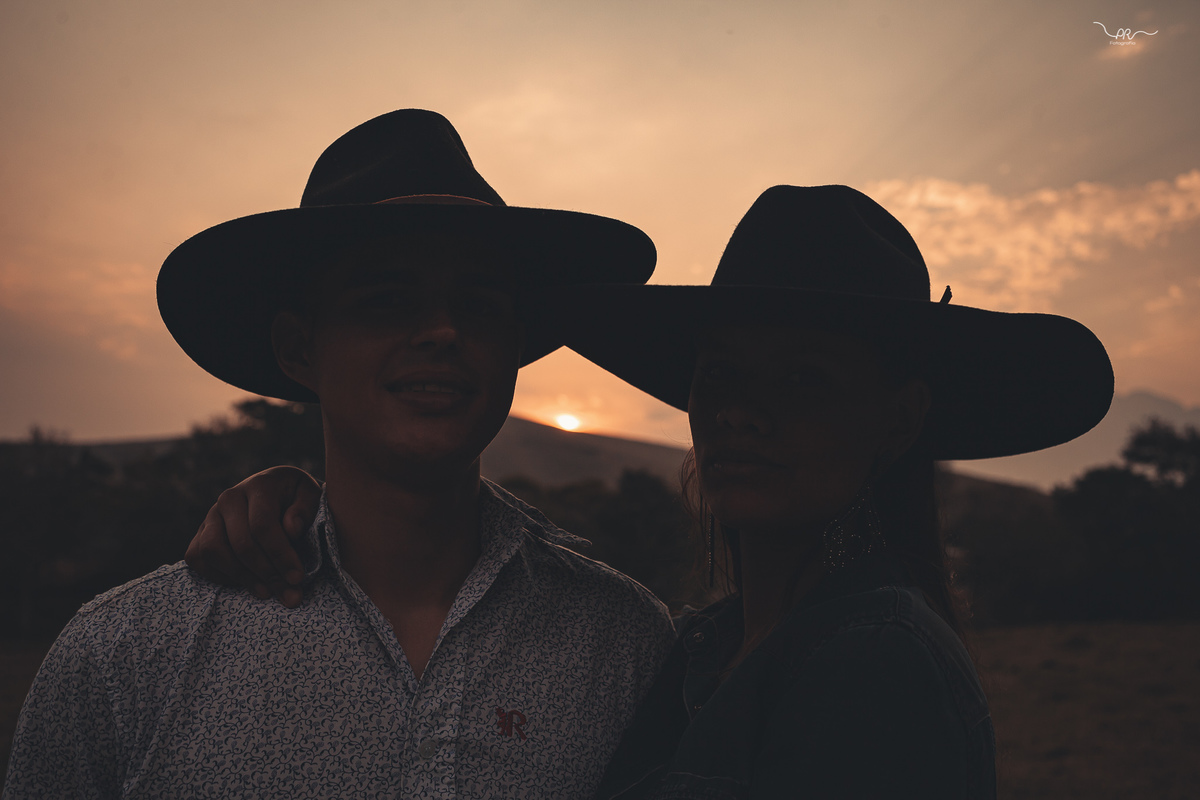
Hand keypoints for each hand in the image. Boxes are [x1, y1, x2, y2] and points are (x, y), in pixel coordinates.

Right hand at [185, 466, 321, 606]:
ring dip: (241, 577)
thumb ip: (305, 510)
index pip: (263, 525)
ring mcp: (211, 515)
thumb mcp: (312, 497)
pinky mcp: (200, 532)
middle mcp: (230, 498)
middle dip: (267, 574)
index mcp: (259, 486)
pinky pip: (197, 558)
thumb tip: (291, 529)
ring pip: (213, 551)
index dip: (280, 555)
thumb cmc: (297, 500)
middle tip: (288, 593)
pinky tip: (245, 583)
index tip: (297, 577)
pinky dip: (218, 576)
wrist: (276, 494)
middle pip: (241, 543)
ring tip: (266, 592)